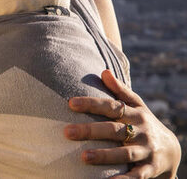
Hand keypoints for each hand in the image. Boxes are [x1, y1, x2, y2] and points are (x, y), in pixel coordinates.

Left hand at [64, 69, 181, 177]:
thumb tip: (103, 72)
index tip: (70, 103)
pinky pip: (137, 176)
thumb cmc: (144, 124)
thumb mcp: (137, 106)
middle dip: (90, 131)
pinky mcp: (150, 169)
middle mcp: (140, 131)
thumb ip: (120, 91)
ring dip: (104, 155)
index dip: (92, 104)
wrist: (173, 151)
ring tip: (83, 157)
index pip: (111, 107)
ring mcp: (146, 151)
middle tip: (67, 132)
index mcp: (134, 114)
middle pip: (114, 130)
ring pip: (124, 154)